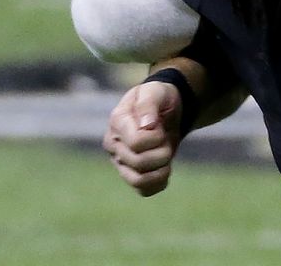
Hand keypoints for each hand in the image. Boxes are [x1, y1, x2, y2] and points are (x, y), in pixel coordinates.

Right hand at [102, 81, 183, 196]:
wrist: (166, 107)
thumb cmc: (158, 97)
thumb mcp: (155, 91)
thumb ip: (148, 104)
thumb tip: (146, 126)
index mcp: (117, 123)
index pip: (136, 143)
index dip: (156, 137)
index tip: (160, 126)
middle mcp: (114, 145)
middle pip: (139, 163)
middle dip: (162, 151)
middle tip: (166, 138)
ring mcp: (121, 162)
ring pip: (139, 181)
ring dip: (161, 169)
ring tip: (166, 154)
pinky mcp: (132, 174)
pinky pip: (144, 190)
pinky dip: (159, 182)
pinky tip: (165, 168)